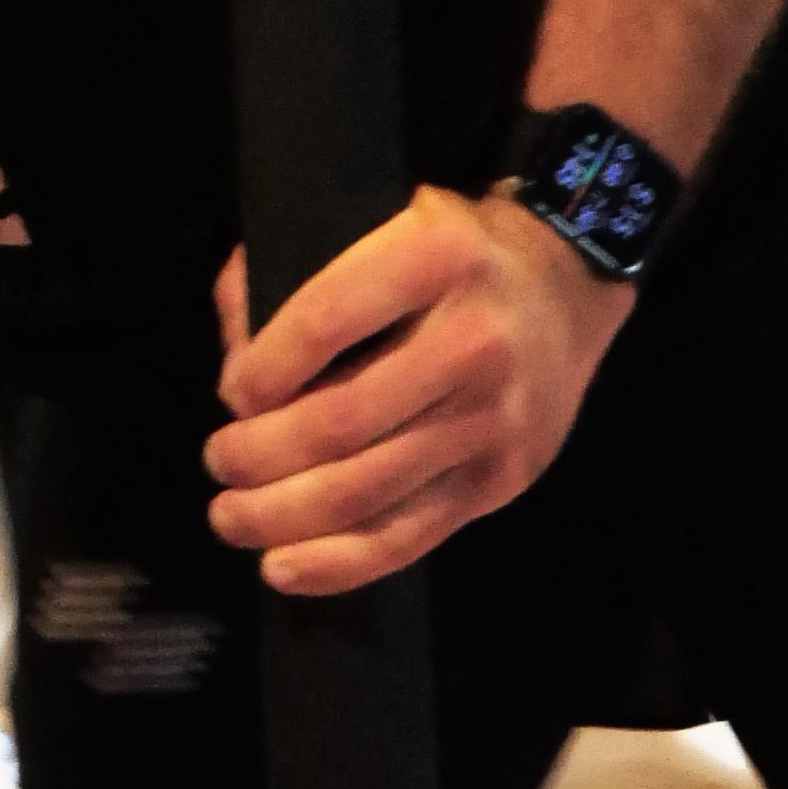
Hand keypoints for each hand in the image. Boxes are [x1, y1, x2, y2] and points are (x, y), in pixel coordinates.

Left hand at [204, 185, 628, 596]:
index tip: (233, 395)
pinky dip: (336, 563)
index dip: (260, 372)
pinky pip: (408, 537)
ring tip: (232, 515)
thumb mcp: (379, 221)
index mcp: (433, 257)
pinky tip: (280, 567)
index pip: (323, 323)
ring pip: (364, 490)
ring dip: (278, 515)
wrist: (568, 287)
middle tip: (219, 460)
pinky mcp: (501, 479)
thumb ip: (293, 271)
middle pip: (338, 423)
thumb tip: (235, 355)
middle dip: (256, 455)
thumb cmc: (448, 257)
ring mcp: (491, 418)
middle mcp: (471, 340)